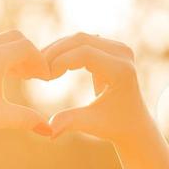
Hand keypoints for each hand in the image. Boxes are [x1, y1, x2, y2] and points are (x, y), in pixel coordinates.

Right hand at [37, 33, 152, 144]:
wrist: (133, 123)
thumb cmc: (114, 126)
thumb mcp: (92, 124)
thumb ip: (70, 122)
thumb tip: (48, 130)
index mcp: (121, 71)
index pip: (85, 54)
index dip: (60, 62)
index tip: (44, 78)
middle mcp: (123, 54)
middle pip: (81, 40)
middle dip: (55, 52)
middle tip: (35, 69)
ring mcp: (118, 48)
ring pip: (80, 38)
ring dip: (57, 49)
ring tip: (39, 67)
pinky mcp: (110, 48)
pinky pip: (83, 42)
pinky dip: (64, 50)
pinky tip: (49, 64)